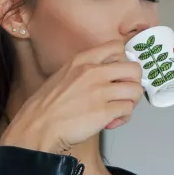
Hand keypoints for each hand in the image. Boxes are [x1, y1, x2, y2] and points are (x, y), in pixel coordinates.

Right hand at [0, 43, 142, 153]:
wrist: (37, 127)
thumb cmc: (46, 106)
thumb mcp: (62, 75)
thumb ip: (84, 71)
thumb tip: (104, 76)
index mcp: (82, 60)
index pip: (117, 47)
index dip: (123, 61)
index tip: (119, 74)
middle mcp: (94, 72)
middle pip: (134, 68)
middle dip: (133, 83)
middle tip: (123, 94)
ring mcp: (100, 92)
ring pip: (136, 90)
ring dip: (130, 102)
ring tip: (118, 111)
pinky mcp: (104, 112)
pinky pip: (128, 110)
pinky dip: (124, 118)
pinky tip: (111, 122)